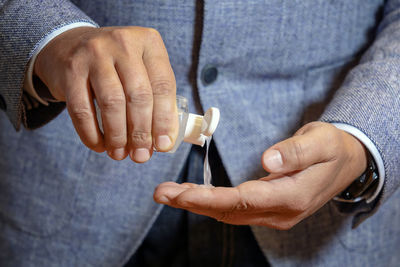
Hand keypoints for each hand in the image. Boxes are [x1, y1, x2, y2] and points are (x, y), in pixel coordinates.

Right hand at [34, 26, 177, 161]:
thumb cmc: (116, 66)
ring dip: (117, 136)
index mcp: (148, 42)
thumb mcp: (142, 70)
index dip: (165, 120)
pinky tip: (99, 145)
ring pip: (112, 103)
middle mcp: (123, 43)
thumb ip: (157, 100)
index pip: (163, 85)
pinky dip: (91, 133)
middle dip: (141, 132)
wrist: (70, 46)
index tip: (163, 145)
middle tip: (141, 156)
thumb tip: (165, 141)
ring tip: (120, 154)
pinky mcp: (71, 69)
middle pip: (138, 96)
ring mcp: (95, 54)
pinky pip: (82, 109)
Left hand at [153, 122, 367, 228]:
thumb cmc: (331, 147)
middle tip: (161, 193)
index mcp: (292, 196)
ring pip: (229, 213)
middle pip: (229, 211)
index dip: (209, 198)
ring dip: (198, 204)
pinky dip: (211, 203)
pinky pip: (235, 210)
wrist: (346, 161)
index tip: (180, 193)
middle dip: (193, 203)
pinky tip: (193, 195)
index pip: (243, 200)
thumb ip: (295, 152)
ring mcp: (275, 214)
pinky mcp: (269, 209)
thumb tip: (267, 161)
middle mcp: (281, 212)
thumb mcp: (320, 141)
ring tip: (169, 193)